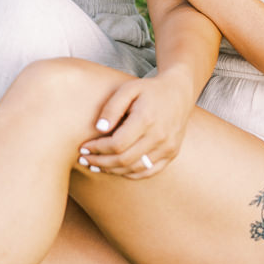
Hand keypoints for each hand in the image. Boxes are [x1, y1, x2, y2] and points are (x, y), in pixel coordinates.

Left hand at [77, 67, 195, 178]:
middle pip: (124, 160)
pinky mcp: (172, 153)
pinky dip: (130, 174)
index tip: (83, 147)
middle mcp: (160, 136)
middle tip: (84, 159)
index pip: (117, 144)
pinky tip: (116, 169)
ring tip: (96, 165)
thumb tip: (99, 129)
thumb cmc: (149, 90)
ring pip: (134, 169)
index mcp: (147, 119)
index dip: (97, 149)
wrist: (180, 92)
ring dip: (112, 170)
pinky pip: (148, 172)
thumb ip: (112, 107)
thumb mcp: (128, 89)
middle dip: (100, 162)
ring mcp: (168, 147)